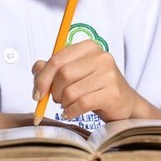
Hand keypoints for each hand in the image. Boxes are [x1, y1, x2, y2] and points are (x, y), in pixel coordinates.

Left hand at [32, 42, 156, 121]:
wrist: (124, 103)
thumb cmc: (95, 87)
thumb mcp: (74, 74)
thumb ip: (53, 68)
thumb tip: (37, 69)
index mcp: (88, 47)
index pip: (57, 59)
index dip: (43, 78)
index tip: (37, 92)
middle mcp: (101, 57)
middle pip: (63, 74)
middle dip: (54, 91)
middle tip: (57, 99)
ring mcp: (109, 74)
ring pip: (71, 91)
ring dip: (64, 103)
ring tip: (68, 105)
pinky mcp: (113, 93)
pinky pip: (82, 104)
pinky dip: (71, 111)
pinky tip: (71, 113)